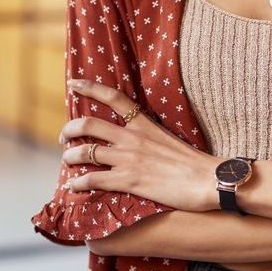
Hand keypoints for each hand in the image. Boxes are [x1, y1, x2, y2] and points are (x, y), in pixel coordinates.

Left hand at [59, 78, 222, 211]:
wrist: (207, 179)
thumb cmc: (192, 162)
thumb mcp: (168, 138)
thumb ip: (149, 135)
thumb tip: (137, 139)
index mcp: (144, 123)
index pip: (113, 97)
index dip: (90, 88)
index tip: (73, 84)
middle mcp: (132, 137)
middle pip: (89, 125)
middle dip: (70, 129)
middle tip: (65, 137)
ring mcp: (129, 159)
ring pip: (85, 152)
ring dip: (70, 156)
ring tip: (67, 161)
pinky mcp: (128, 181)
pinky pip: (93, 180)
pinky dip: (78, 183)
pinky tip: (74, 187)